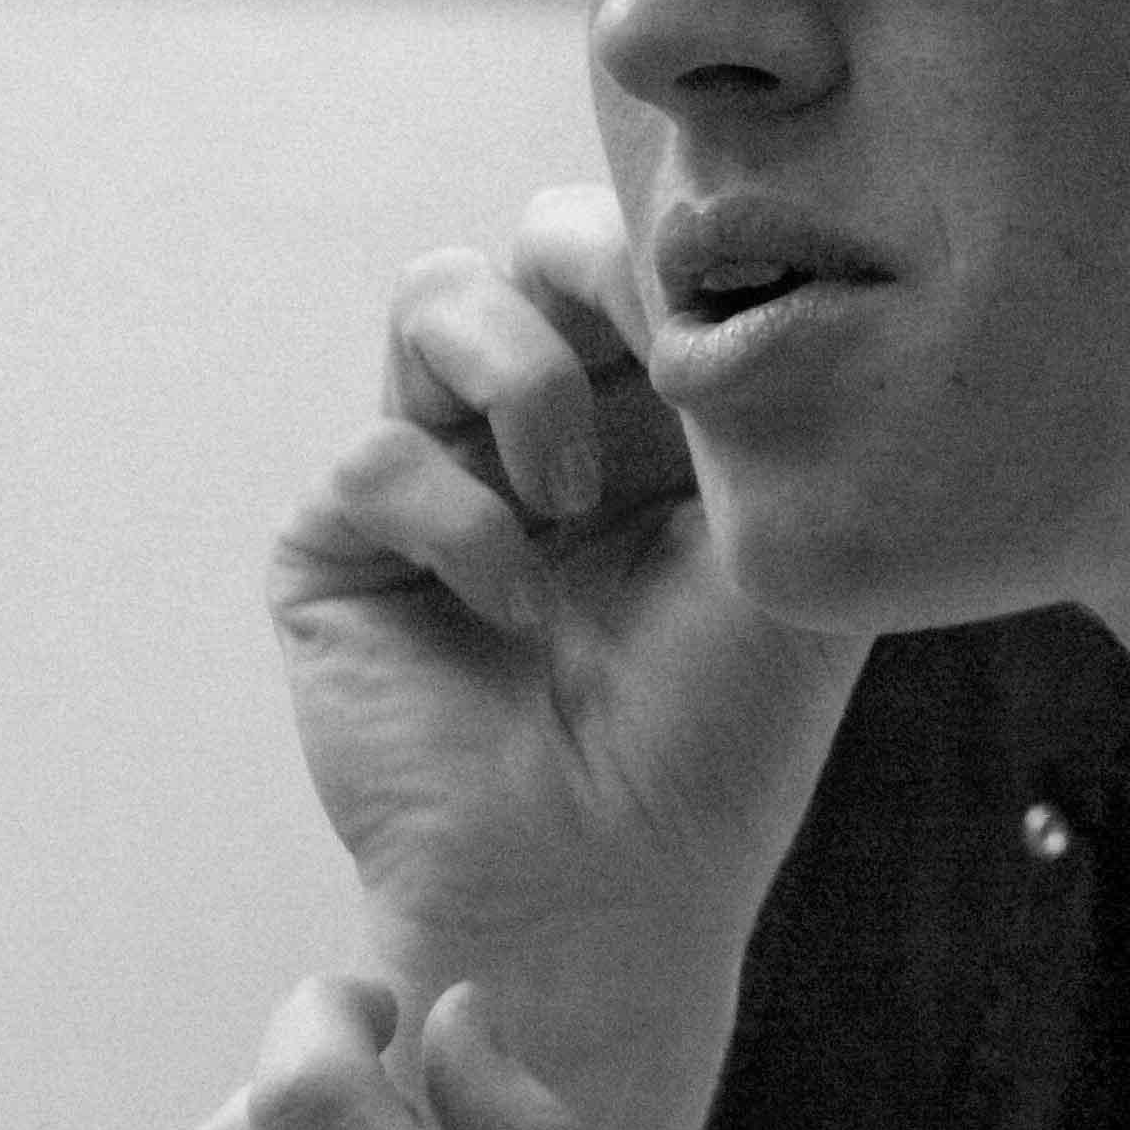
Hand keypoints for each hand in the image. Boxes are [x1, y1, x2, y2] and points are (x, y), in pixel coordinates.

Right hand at [272, 187, 859, 1129]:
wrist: (614, 885)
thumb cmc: (722, 736)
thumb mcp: (786, 552)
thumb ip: (772, 410)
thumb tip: (738, 281)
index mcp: (657, 421)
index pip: (642, 262)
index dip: (673, 247)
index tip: (723, 296)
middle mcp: (543, 430)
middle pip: (529, 244)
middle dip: (586, 262)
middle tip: (645, 338)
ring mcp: (437, 477)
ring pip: (436, 297)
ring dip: (522, 375)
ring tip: (576, 497)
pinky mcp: (342, 547)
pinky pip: (379, 455)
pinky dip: (459, 522)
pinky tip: (515, 609)